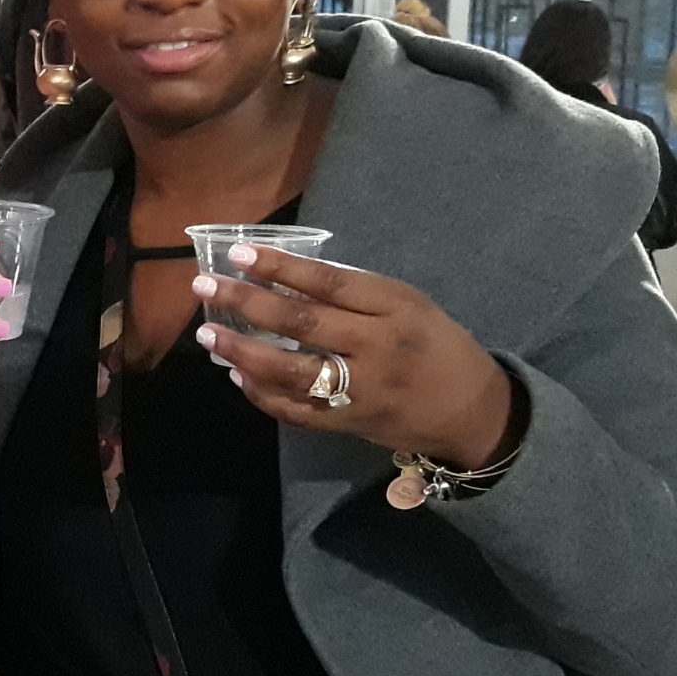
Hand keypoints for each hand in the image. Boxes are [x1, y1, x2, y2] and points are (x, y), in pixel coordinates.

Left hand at [193, 244, 517, 467]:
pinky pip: (297, 411)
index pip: (328, 282)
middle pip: (302, 324)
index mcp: (394, 308)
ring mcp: (361, 390)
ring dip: (243, 352)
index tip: (239, 252)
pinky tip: (238, 375)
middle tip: (205, 285)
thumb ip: (356, 293)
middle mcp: (375, 348)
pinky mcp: (350, 423)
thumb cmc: (435, 345)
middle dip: (247, 302)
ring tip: (207, 335)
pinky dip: (263, 394)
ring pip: (292, 372)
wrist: (471, 410)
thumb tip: (287, 277)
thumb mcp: (408, 304)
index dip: (281, 267)